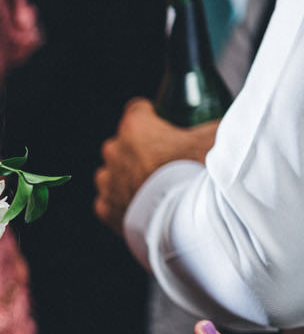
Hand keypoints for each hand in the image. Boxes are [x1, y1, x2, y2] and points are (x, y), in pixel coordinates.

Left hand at [94, 99, 218, 235]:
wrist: (191, 222)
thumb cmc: (202, 175)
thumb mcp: (217, 138)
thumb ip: (212, 126)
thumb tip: (226, 124)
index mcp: (136, 128)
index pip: (137, 111)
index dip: (152, 117)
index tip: (164, 125)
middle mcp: (115, 153)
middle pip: (123, 143)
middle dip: (141, 149)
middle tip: (167, 161)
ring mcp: (108, 183)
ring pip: (113, 173)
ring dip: (128, 176)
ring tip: (156, 187)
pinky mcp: (107, 210)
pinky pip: (110, 202)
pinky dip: (124, 203)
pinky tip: (146, 207)